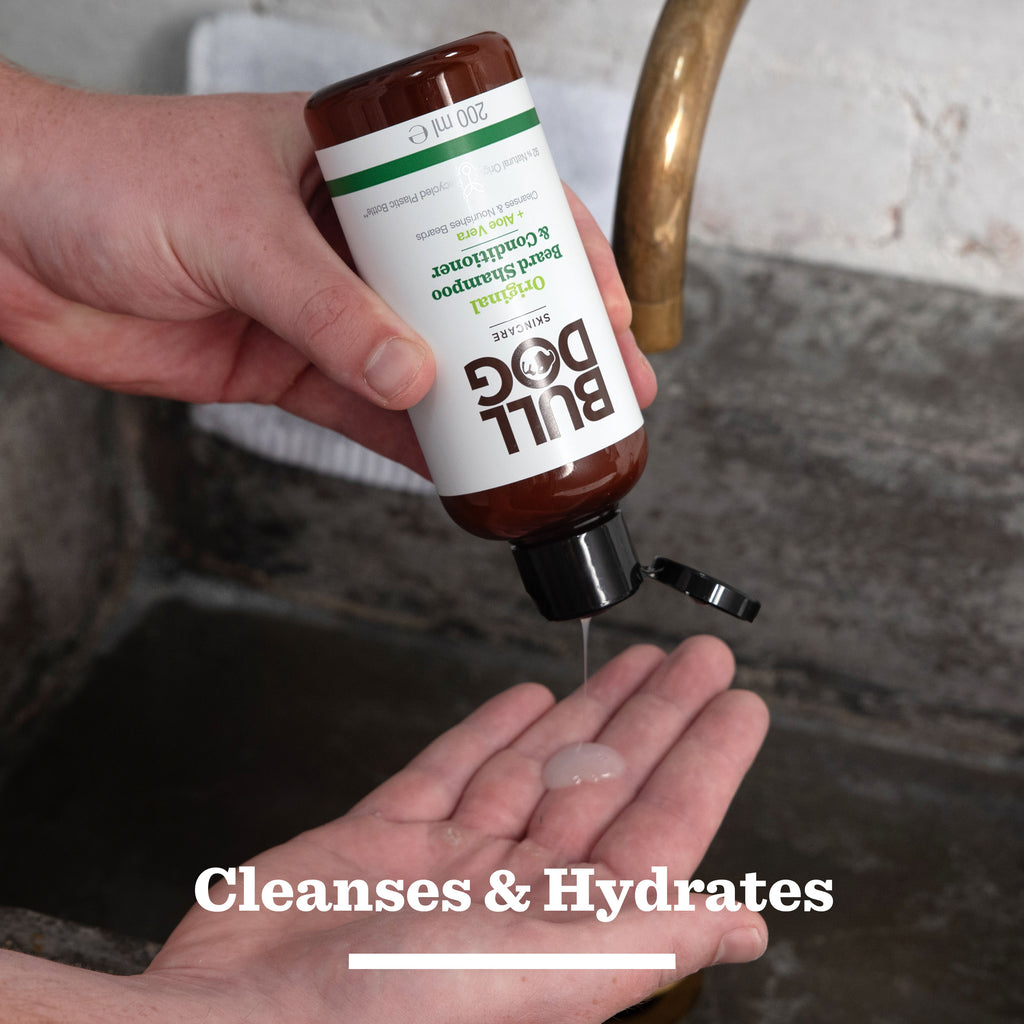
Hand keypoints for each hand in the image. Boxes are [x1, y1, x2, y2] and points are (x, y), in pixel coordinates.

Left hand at [0, 63, 655, 476]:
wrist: (8, 238)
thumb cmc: (108, 178)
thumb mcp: (236, 227)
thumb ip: (327, 307)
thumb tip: (413, 378)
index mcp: (360, 166)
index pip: (487, 200)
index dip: (558, 250)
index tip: (607, 304)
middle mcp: (356, 238)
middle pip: (475, 294)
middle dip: (543, 340)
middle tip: (604, 386)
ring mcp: (328, 308)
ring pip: (430, 361)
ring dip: (489, 403)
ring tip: (550, 438)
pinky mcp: (291, 366)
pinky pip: (371, 412)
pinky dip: (417, 442)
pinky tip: (464, 465)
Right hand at [129, 636, 766, 1023]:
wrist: (227, 1022)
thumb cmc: (380, 1016)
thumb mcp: (534, 973)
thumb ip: (643, 939)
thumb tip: (749, 928)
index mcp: (565, 929)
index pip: (660, 826)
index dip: (705, 760)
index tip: (737, 705)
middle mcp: (516, 893)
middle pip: (607, 781)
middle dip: (657, 715)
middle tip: (698, 659)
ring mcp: (449, 862)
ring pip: (540, 766)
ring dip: (589, 712)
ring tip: (635, 662)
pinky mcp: (384, 838)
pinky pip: (453, 770)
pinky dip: (491, 732)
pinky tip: (527, 700)